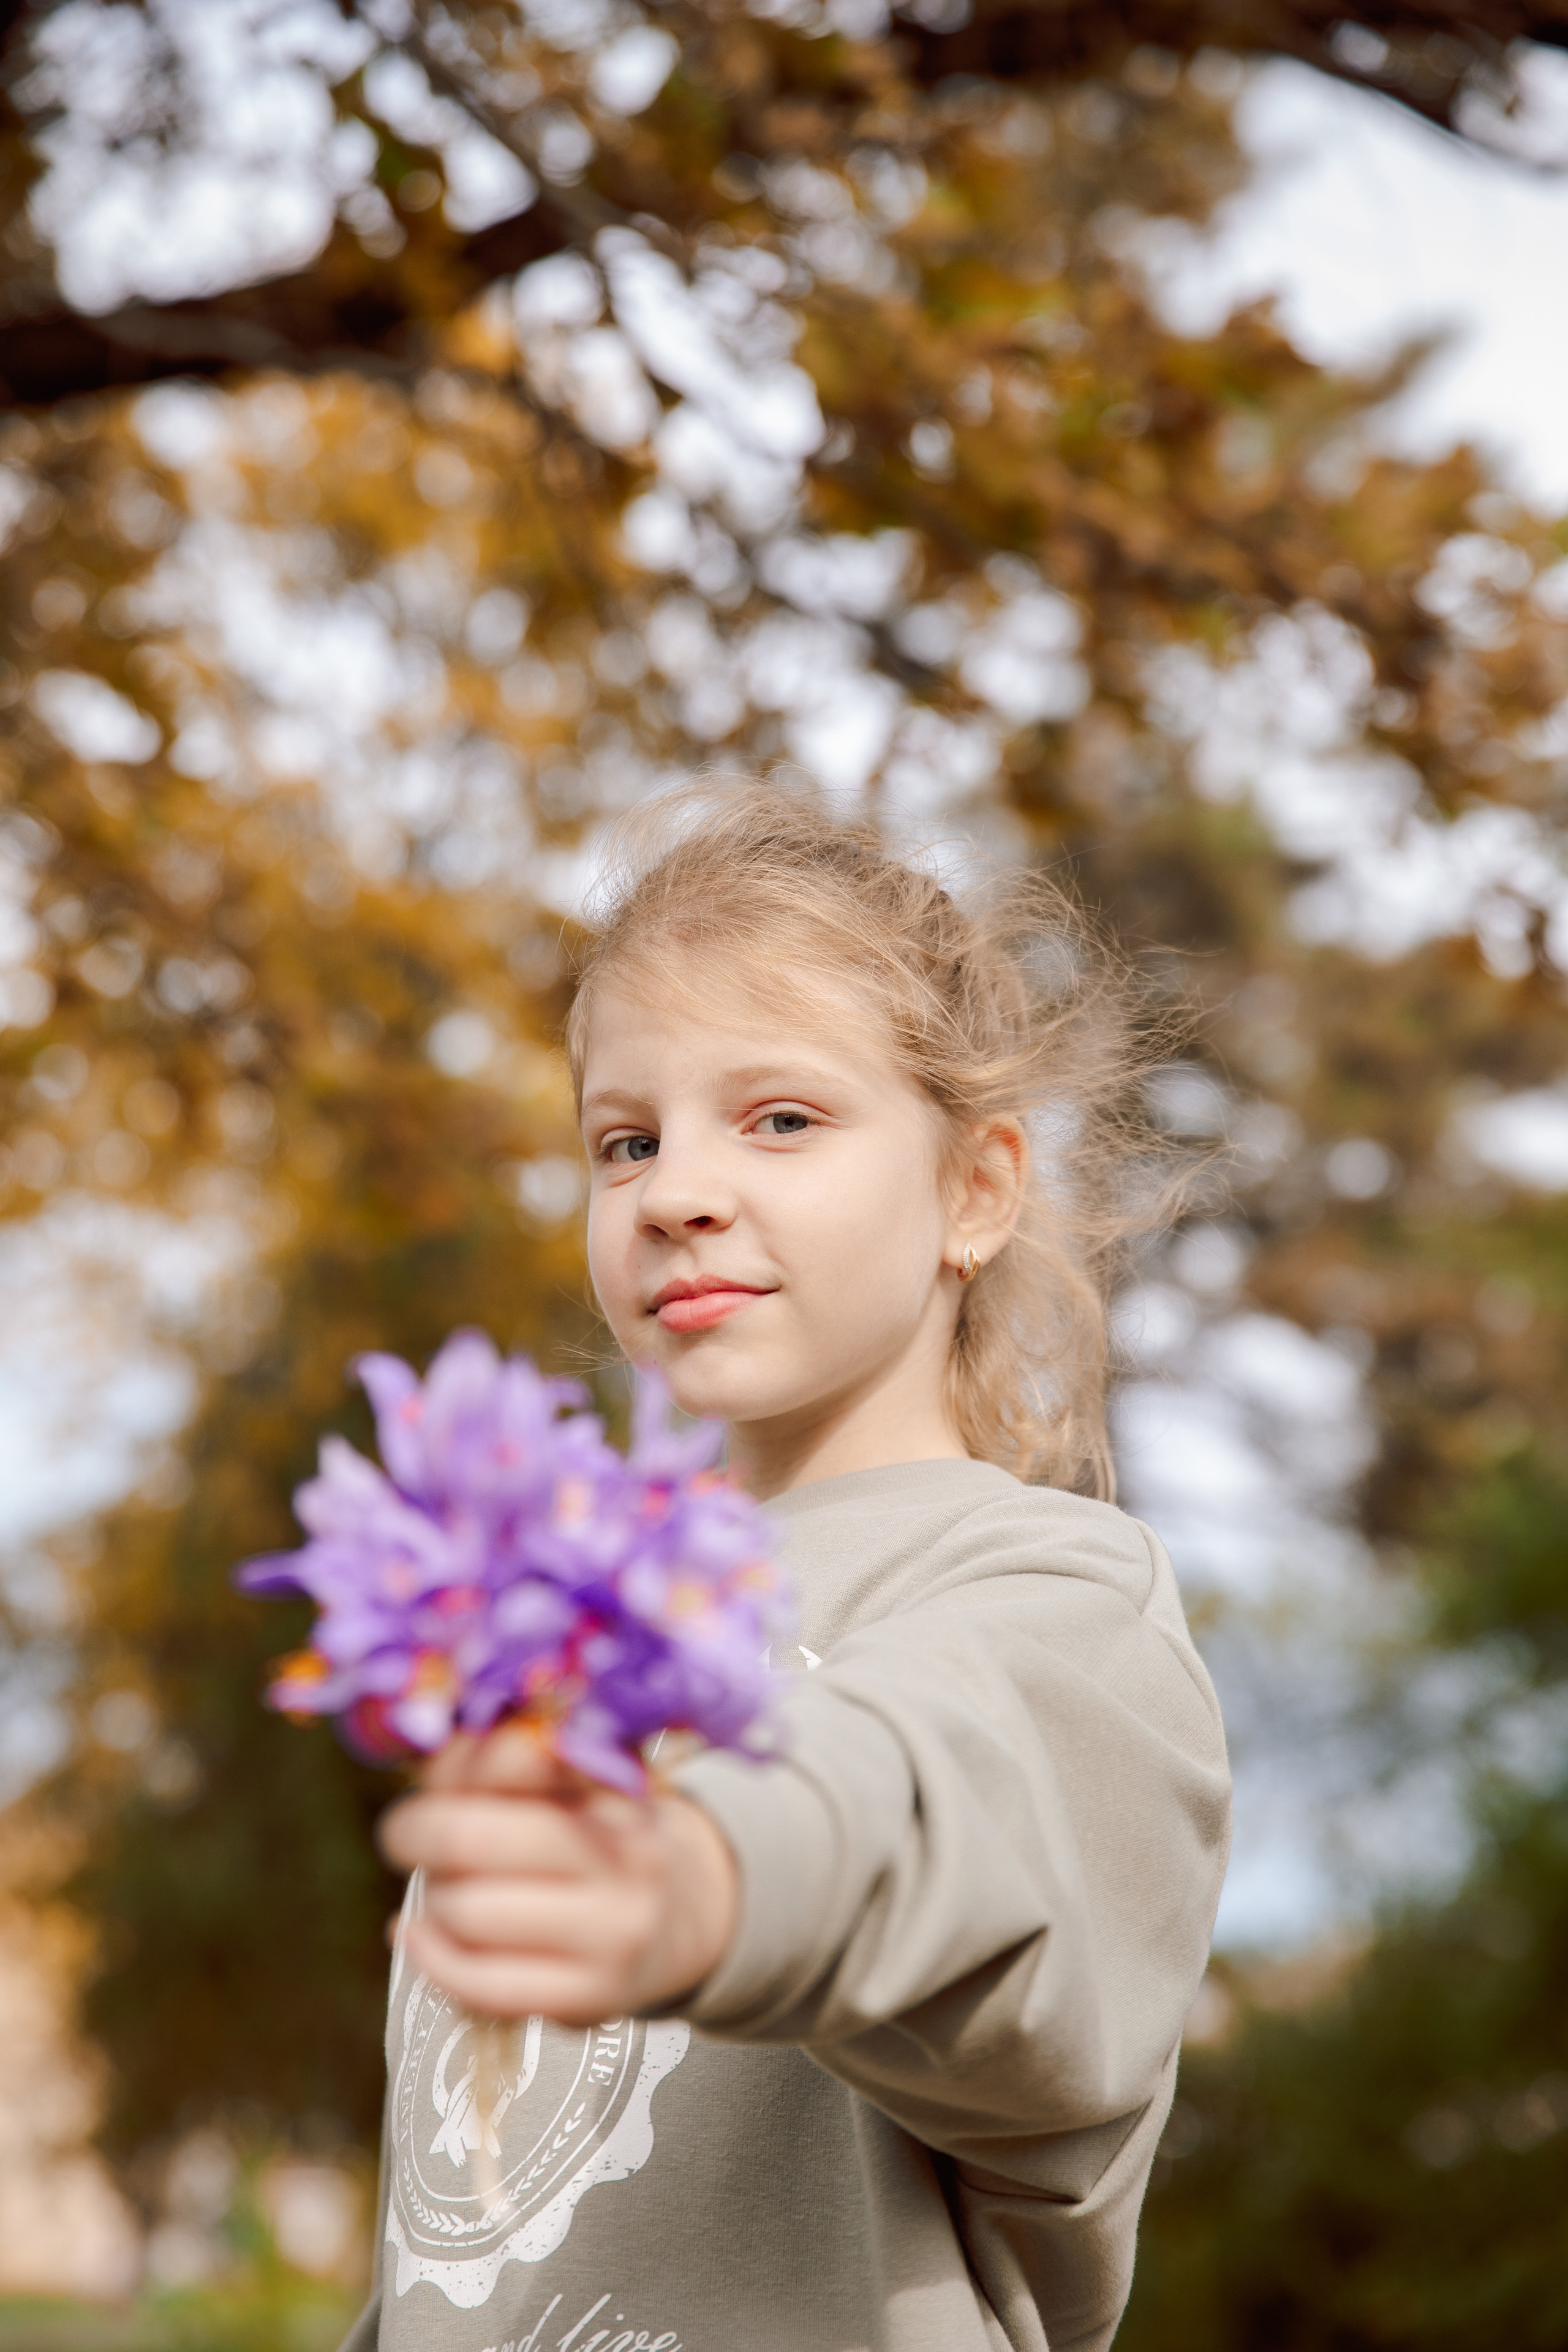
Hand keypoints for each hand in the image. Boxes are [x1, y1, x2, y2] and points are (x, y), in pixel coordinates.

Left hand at [378, 1722, 738, 2024]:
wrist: (680, 1916)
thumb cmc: (595, 1834)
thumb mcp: (568, 1777)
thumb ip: (495, 1760)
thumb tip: (436, 1771)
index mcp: (616, 1780)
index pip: (513, 1755)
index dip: (454, 1769)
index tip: (434, 1785)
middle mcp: (625, 1852)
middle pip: (470, 1839)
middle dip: (417, 1835)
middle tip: (408, 1837)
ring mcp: (614, 1931)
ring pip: (467, 1914)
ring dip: (435, 1900)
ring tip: (449, 1891)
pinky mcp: (591, 1998)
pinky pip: (482, 1986)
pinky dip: (432, 1960)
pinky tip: (420, 1937)